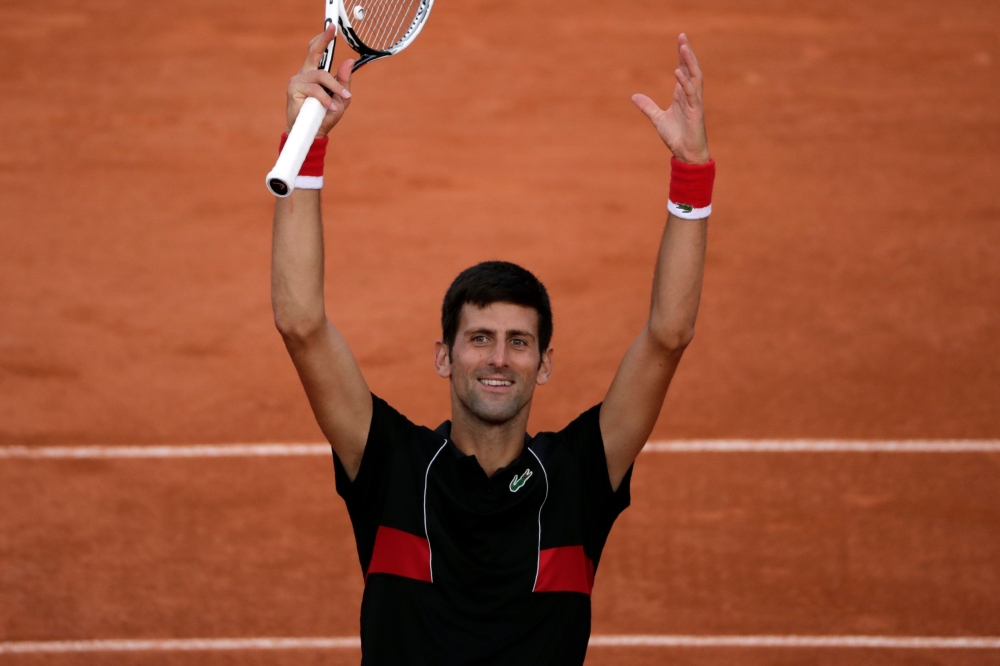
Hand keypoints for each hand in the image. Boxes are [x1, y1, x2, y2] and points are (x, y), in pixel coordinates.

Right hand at [286, 25, 353, 137]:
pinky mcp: (293, 89)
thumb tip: (349, 61)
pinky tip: (331, 107)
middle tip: (332, 30)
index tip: (331, 27)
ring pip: (321, 75)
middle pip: (313, 52)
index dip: (323, 39)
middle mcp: (305, 73)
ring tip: (343, 99)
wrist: (312, 134)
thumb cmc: (325, 116)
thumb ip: (344, 82)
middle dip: (322, 40)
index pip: (317, 52)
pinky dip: (325, 99)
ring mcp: (298, 80)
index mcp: (315, 73)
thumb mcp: (340, 99)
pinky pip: (314, 90)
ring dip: (335, 87)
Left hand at [632, 33, 709, 164]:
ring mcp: (694, 103)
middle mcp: (690, 96)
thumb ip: (648, 106)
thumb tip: (634, 96)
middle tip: (682, 37)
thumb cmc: (677, 137)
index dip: (682, 56)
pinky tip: (678, 72)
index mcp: (682, 95)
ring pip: (694, 77)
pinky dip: (685, 83)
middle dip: (687, 53)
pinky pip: (691, 94)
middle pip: (691, 69)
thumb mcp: (658, 119)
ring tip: (684, 47)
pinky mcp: (696, 112)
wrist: (685, 154)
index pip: (683, 70)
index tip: (680, 41)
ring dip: (689, 62)